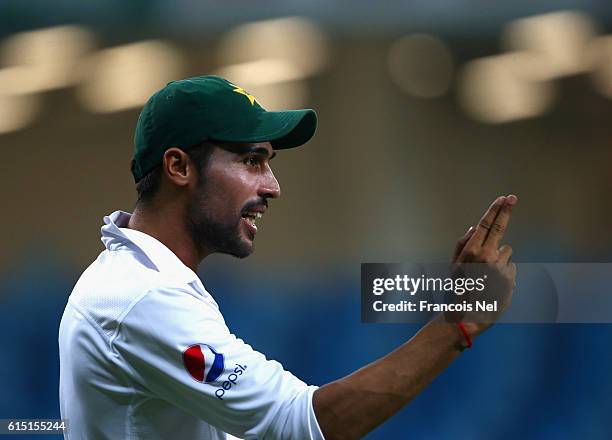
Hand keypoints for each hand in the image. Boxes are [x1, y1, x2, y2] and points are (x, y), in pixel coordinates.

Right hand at [451, 195, 517, 336]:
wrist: (468, 316)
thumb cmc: (457, 290)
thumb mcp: (453, 266)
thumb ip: (462, 245)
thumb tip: (472, 228)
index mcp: (471, 252)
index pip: (485, 224)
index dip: (495, 209)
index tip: (504, 198)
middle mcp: (487, 256)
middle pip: (500, 227)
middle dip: (505, 211)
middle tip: (512, 197)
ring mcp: (500, 266)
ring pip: (506, 251)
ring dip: (500, 256)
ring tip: (488, 274)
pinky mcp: (510, 277)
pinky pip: (510, 266)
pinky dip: (504, 271)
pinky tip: (494, 282)